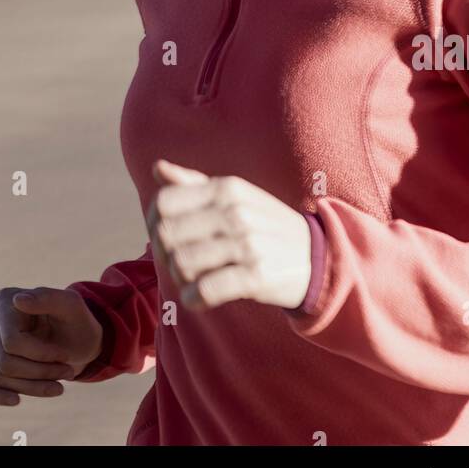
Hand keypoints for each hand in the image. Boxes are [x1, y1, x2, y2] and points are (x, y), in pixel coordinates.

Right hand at [0, 285, 103, 405]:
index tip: (64, 356)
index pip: (11, 343)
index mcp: (5, 299)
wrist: (77, 338)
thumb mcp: (71, 305)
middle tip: (68, 372)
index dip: (40, 355)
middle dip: (39, 373)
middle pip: (5, 363)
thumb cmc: (75, 319)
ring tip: (59, 384)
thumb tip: (17, 300)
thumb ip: (47, 298)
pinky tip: (16, 400)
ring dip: (33, 386)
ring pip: (0, 377)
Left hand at [146, 159, 311, 310]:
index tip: (162, 238)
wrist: (316, 257)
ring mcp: (247, 244)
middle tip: (175, 264)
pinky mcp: (256, 276)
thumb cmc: (264, 224)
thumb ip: (194, 183)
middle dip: (163, 254)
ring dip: (180, 279)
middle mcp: (235, 212)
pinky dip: (194, 299)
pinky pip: (206, 290)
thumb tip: (157, 168)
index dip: (152, 223)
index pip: (164, 203)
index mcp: (226, 188)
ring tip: (191, 280)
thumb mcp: (235, 196)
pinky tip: (198, 299)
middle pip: (167, 234)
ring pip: (182, 264)